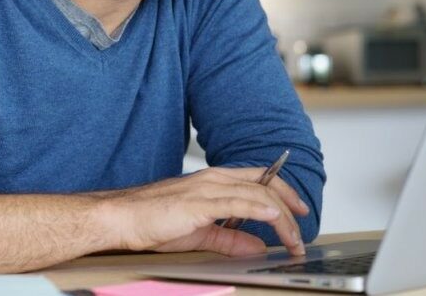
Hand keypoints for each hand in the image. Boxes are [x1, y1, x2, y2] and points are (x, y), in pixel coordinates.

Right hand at [99, 167, 309, 257]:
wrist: (122, 218)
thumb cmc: (152, 221)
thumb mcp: (200, 234)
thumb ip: (230, 238)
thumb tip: (256, 245)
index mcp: (212, 182)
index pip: (258, 179)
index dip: (283, 192)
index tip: (298, 211)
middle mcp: (213, 178)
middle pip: (264, 183)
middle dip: (290, 205)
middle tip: (302, 230)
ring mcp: (206, 187)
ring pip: (257, 194)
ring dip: (282, 217)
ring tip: (293, 239)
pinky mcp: (199, 201)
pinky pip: (237, 202)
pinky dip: (260, 209)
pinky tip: (274, 219)